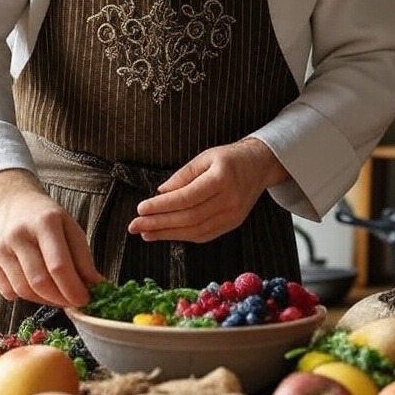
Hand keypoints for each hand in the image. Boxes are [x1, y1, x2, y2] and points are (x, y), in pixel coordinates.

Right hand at [0, 169, 103, 306]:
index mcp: (44, 222)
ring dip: (45, 300)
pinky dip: (27, 296)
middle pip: (40, 282)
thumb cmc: (45, 217)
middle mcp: (18, 234)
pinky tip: (37, 288)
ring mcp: (0, 248)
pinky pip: (9, 292)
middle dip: (60, 299)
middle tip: (73, 303)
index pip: (58, 266)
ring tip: (57, 295)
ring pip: (24, 290)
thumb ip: (83, 258)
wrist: (10, 201)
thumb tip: (96, 286)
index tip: (85, 300)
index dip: (73, 289)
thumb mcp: (70, 228)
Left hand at [127, 138, 288, 242]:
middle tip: (134, 226)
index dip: (162, 206)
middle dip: (158, 224)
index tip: (140, 209)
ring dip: (167, 234)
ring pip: (195, 230)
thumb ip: (182, 176)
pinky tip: (164, 234)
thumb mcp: (204, 157)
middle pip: (189, 218)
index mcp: (222, 178)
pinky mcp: (232, 224)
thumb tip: (160, 194)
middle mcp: (230, 200)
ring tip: (145, 233)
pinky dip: (182, 236)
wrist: (259, 166)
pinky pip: (204, 235)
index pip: (186, 198)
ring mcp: (233, 215)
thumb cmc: (229, 158)